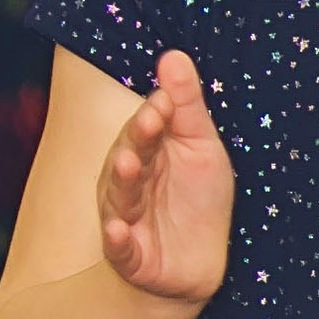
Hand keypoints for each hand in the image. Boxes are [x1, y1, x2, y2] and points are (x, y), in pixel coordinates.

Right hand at [97, 50, 233, 306]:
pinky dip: (117, 240)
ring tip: (129, 165)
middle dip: (137, 140)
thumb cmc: (197, 199)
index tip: (166, 101)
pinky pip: (120, 248)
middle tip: (150, 121)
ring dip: (122, 181)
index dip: (154, 116)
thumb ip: (186, 104)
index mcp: (146, 152)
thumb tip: (174, 54)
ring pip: (119, 196)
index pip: (145, 129)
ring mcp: (127, 218)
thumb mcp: (201, 146)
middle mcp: (130, 182)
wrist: (200, 264)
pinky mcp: (132, 256)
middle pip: (128, 157)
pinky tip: (117, 230)